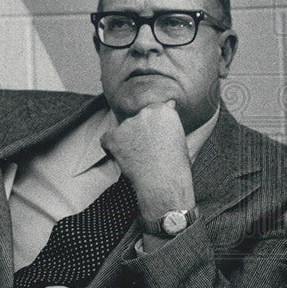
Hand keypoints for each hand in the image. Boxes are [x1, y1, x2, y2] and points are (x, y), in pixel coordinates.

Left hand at [101, 100, 195, 217]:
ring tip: (139, 158)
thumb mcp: (180, 136)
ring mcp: (129, 124)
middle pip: (137, 119)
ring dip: (127, 141)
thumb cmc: (176, 166)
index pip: (152, 110)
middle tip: (147, 150)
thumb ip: (170, 120)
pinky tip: (123, 158)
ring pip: (122, 130)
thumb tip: (170, 103)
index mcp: (164, 110)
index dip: (152, 126)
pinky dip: (111, 148)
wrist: (164, 183)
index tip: (155, 139)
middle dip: (140, 131)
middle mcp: (146, 113)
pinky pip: (106, 139)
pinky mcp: (115, 137)